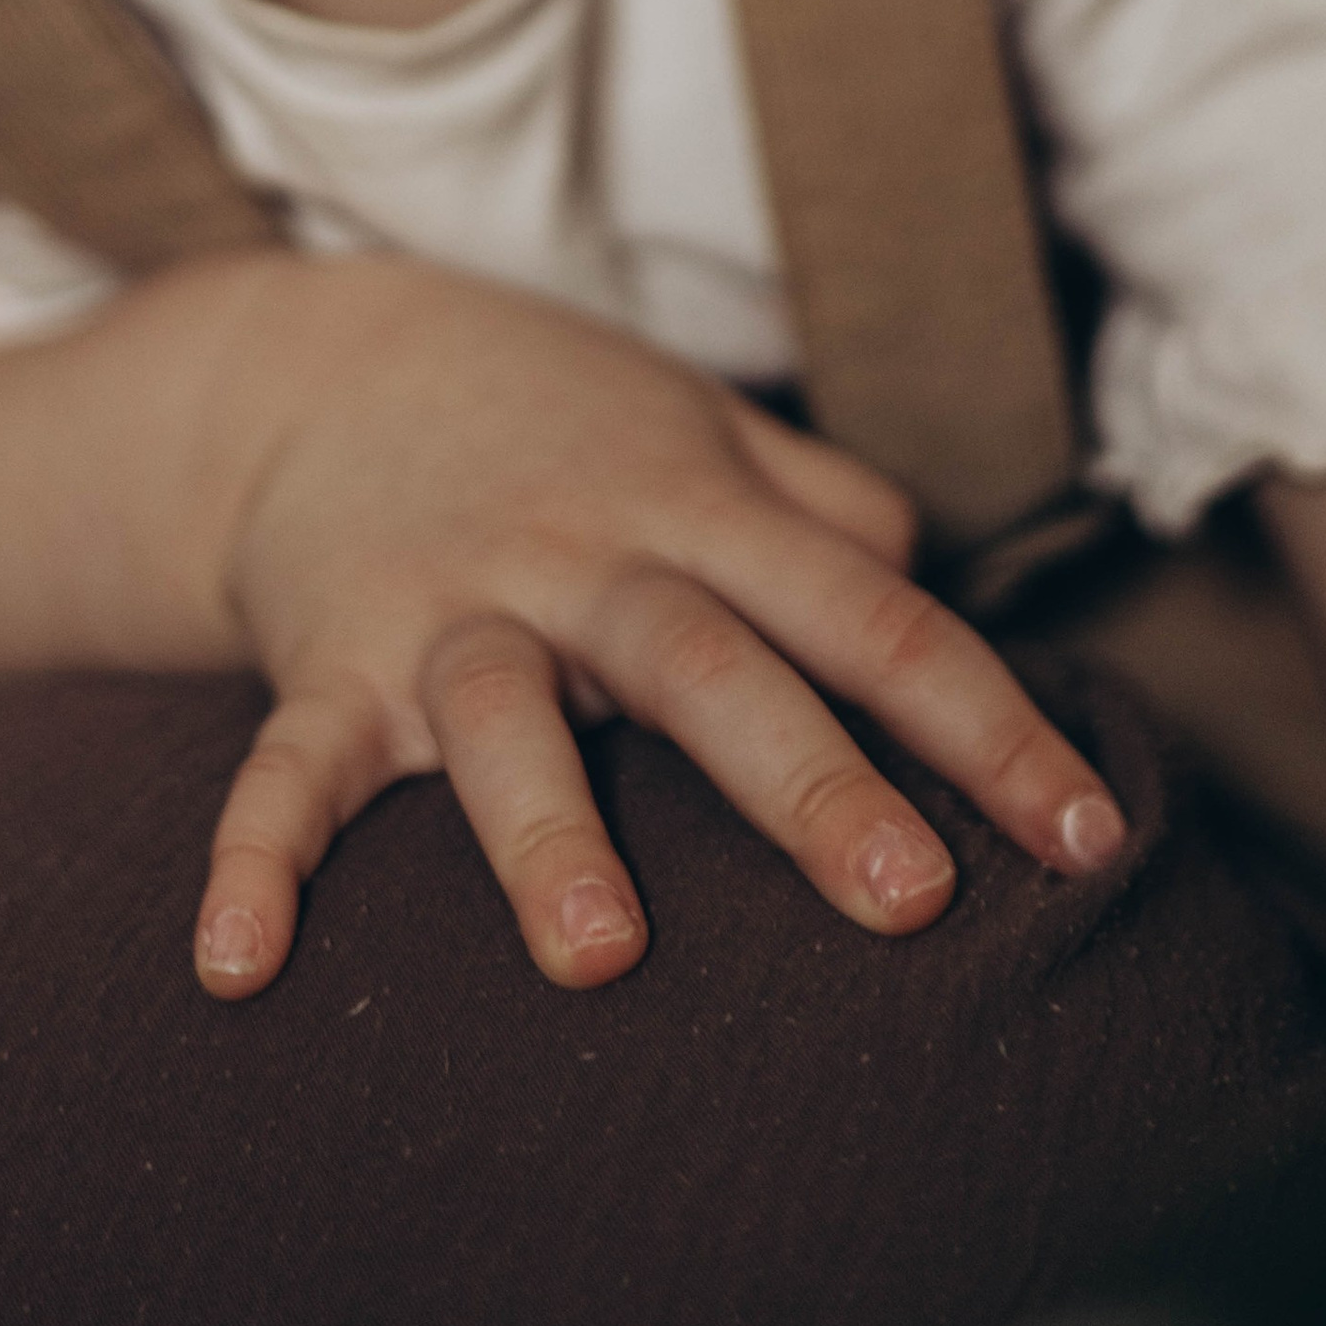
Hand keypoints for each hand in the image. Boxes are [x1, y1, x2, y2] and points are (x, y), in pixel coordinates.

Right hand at [193, 258, 1126, 999]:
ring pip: (505, 720)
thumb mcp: (702, 424)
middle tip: (909, 899)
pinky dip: (257, 860)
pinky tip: (237, 969)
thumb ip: (825, 506)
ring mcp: (448, 609)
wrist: (317, 356)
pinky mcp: (330, 657)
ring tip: (601, 957)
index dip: (985, 722)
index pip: (867, 617)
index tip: (1088, 833)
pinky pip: (288, 764)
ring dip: (547, 834)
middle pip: (711, 665)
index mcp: (695, 508)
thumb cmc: (551, 419)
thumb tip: (934, 589)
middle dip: (809, 783)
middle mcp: (581, 558)